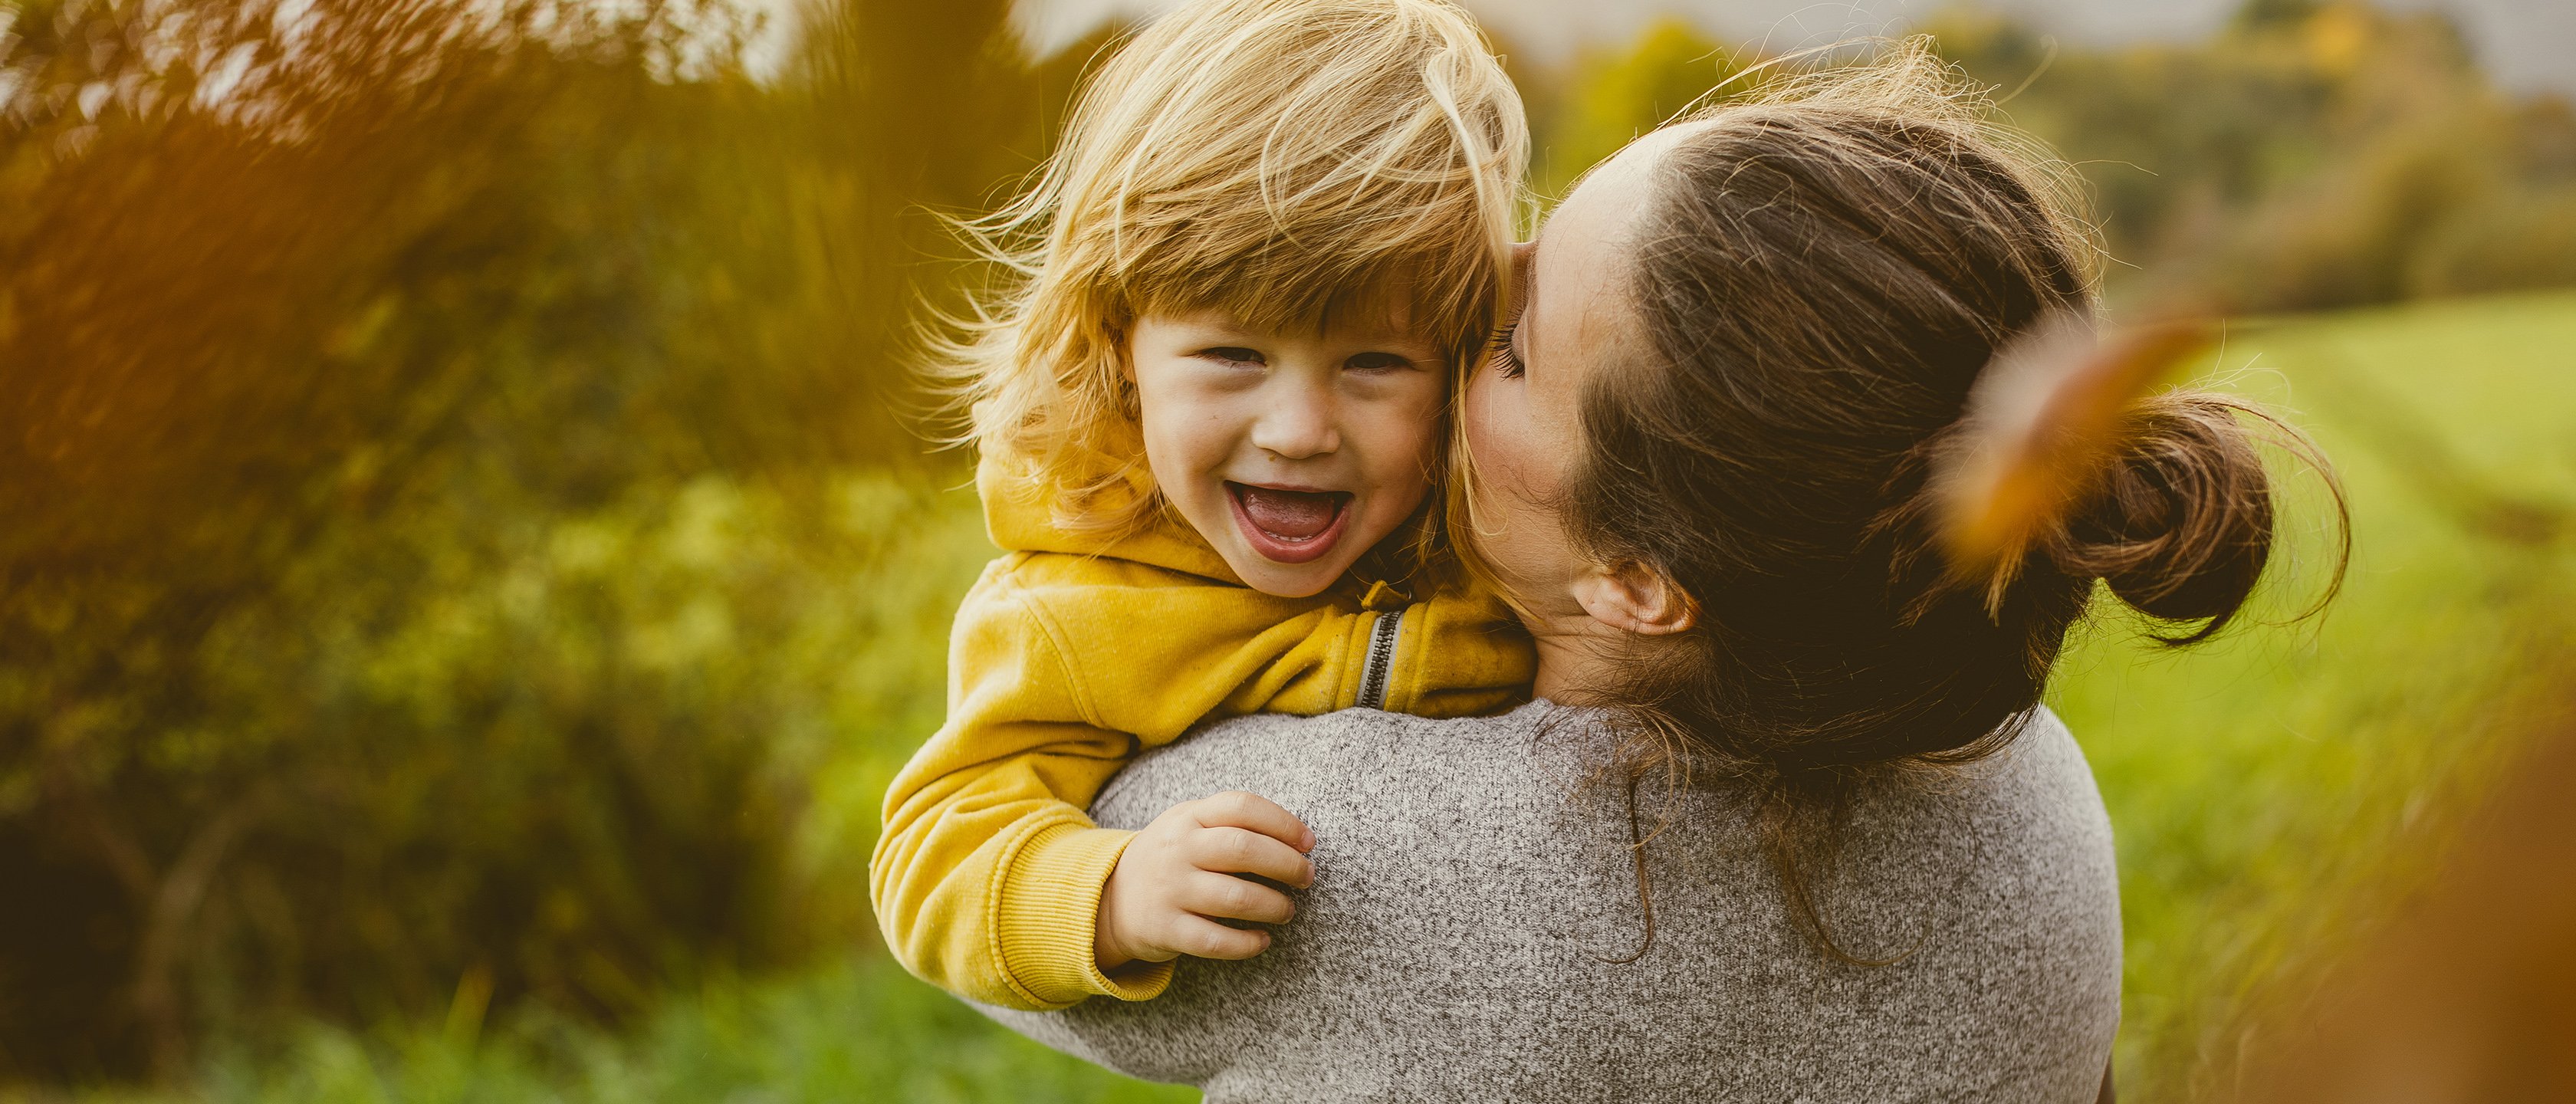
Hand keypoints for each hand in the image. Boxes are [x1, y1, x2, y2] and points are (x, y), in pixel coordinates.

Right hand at [1094, 790, 1316, 972]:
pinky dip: (1247, 943)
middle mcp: (1178, 850)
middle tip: (1307, 878)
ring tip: (1287, 910)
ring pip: (1236, 898)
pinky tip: (1263, 940)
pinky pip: (1216, 941)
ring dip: (1274, 906)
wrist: (1110, 898)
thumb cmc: (1171, 858)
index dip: (1283, 822)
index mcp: (1189, 816)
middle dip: (1287, 865)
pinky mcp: (1166, 929)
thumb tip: (1297, 839)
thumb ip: (1232, 822)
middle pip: (1244, 849)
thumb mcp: (1188, 825)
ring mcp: (1170, 890)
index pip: (1242, 807)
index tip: (1309, 842)